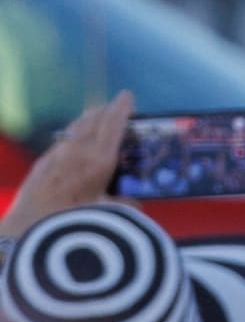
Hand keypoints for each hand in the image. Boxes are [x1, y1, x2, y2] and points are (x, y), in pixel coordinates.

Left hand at [2, 91, 133, 236]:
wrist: (30, 226)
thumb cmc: (73, 219)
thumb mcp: (105, 214)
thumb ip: (124, 205)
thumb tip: (137, 205)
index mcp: (100, 158)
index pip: (114, 123)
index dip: (122, 107)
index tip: (128, 95)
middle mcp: (79, 149)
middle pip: (95, 119)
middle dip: (107, 109)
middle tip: (116, 104)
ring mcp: (58, 152)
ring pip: (78, 126)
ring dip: (90, 118)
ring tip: (98, 114)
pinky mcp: (44, 160)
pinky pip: (65, 138)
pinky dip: (76, 132)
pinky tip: (76, 138)